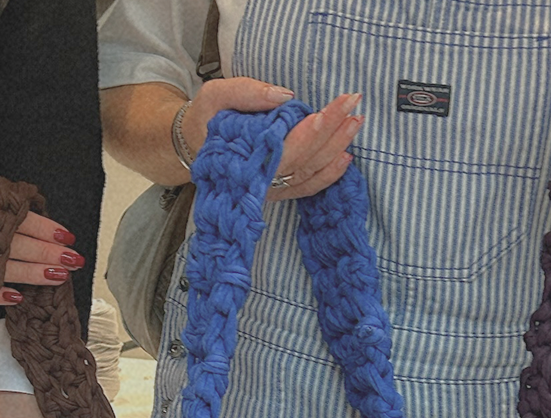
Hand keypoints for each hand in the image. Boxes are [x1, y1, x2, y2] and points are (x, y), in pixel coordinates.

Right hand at [181, 78, 362, 199]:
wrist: (194, 148)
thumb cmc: (206, 121)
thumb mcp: (215, 97)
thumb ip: (246, 93)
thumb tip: (285, 95)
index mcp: (246, 158)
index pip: (284, 147)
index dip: (307, 133)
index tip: (326, 112)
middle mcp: (262, 179)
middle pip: (304, 159)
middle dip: (332, 131)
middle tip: (353, 103)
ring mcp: (272, 188)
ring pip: (311, 173)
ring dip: (337, 147)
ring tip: (356, 121)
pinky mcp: (279, 191)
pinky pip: (309, 186)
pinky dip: (330, 174)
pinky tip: (346, 155)